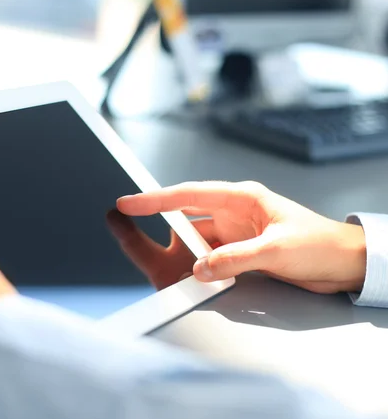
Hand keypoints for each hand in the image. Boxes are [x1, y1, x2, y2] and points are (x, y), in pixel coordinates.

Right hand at [117, 181, 366, 293]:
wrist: (345, 263)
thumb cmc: (321, 244)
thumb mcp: (276, 250)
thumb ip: (235, 258)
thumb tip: (202, 268)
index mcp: (242, 198)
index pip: (189, 195)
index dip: (155, 199)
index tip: (129, 202)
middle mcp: (235, 213)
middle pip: (186, 218)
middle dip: (161, 227)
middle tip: (128, 231)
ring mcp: (236, 234)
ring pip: (196, 242)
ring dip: (185, 255)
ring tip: (171, 266)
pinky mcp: (240, 253)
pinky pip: (210, 258)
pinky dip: (200, 268)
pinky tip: (196, 277)